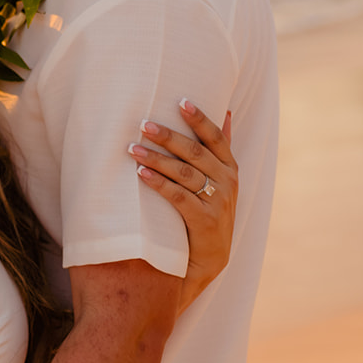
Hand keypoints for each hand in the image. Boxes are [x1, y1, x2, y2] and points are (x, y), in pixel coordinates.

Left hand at [129, 100, 236, 306]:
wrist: (208, 261)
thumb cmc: (207, 213)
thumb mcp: (219, 181)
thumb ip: (220, 149)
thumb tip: (227, 111)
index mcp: (230, 168)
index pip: (216, 137)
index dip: (200, 118)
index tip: (180, 101)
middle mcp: (227, 182)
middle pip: (195, 152)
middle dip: (168, 136)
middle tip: (143, 123)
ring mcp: (218, 202)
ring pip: (184, 173)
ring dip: (156, 158)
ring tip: (132, 148)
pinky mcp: (204, 221)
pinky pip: (178, 197)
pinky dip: (159, 183)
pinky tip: (141, 175)